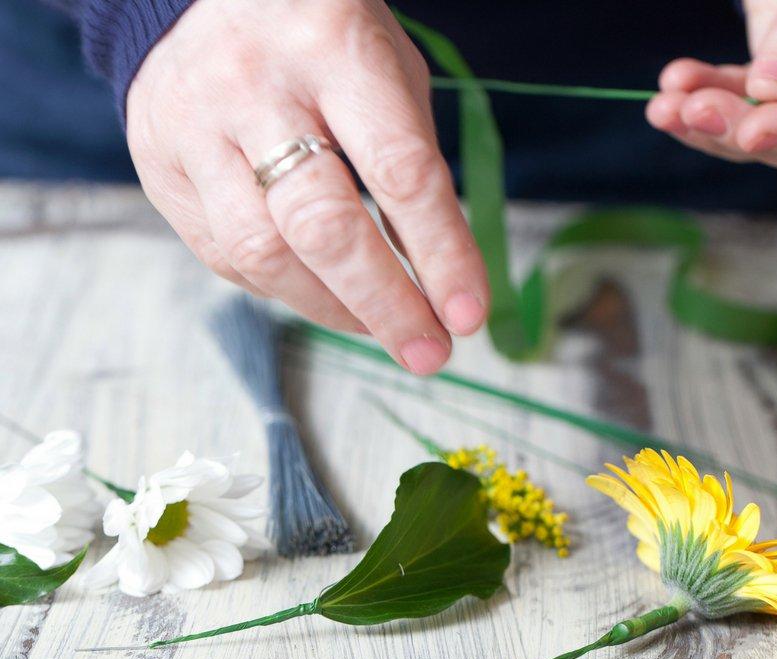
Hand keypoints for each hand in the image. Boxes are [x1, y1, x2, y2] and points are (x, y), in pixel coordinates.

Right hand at [127, 0, 488, 374]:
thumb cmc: (321, 40)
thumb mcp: (389, 74)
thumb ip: (412, 166)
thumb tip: (436, 279)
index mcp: (334, 49)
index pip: (398, 170)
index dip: (440, 253)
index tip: (468, 315)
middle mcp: (254, 87)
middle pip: (320, 224)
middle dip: (385, 304)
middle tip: (429, 351)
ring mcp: (194, 128)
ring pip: (263, 253)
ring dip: (335, 310)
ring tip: (383, 327)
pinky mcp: (159, 168)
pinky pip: (228, 255)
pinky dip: (287, 290)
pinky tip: (324, 293)